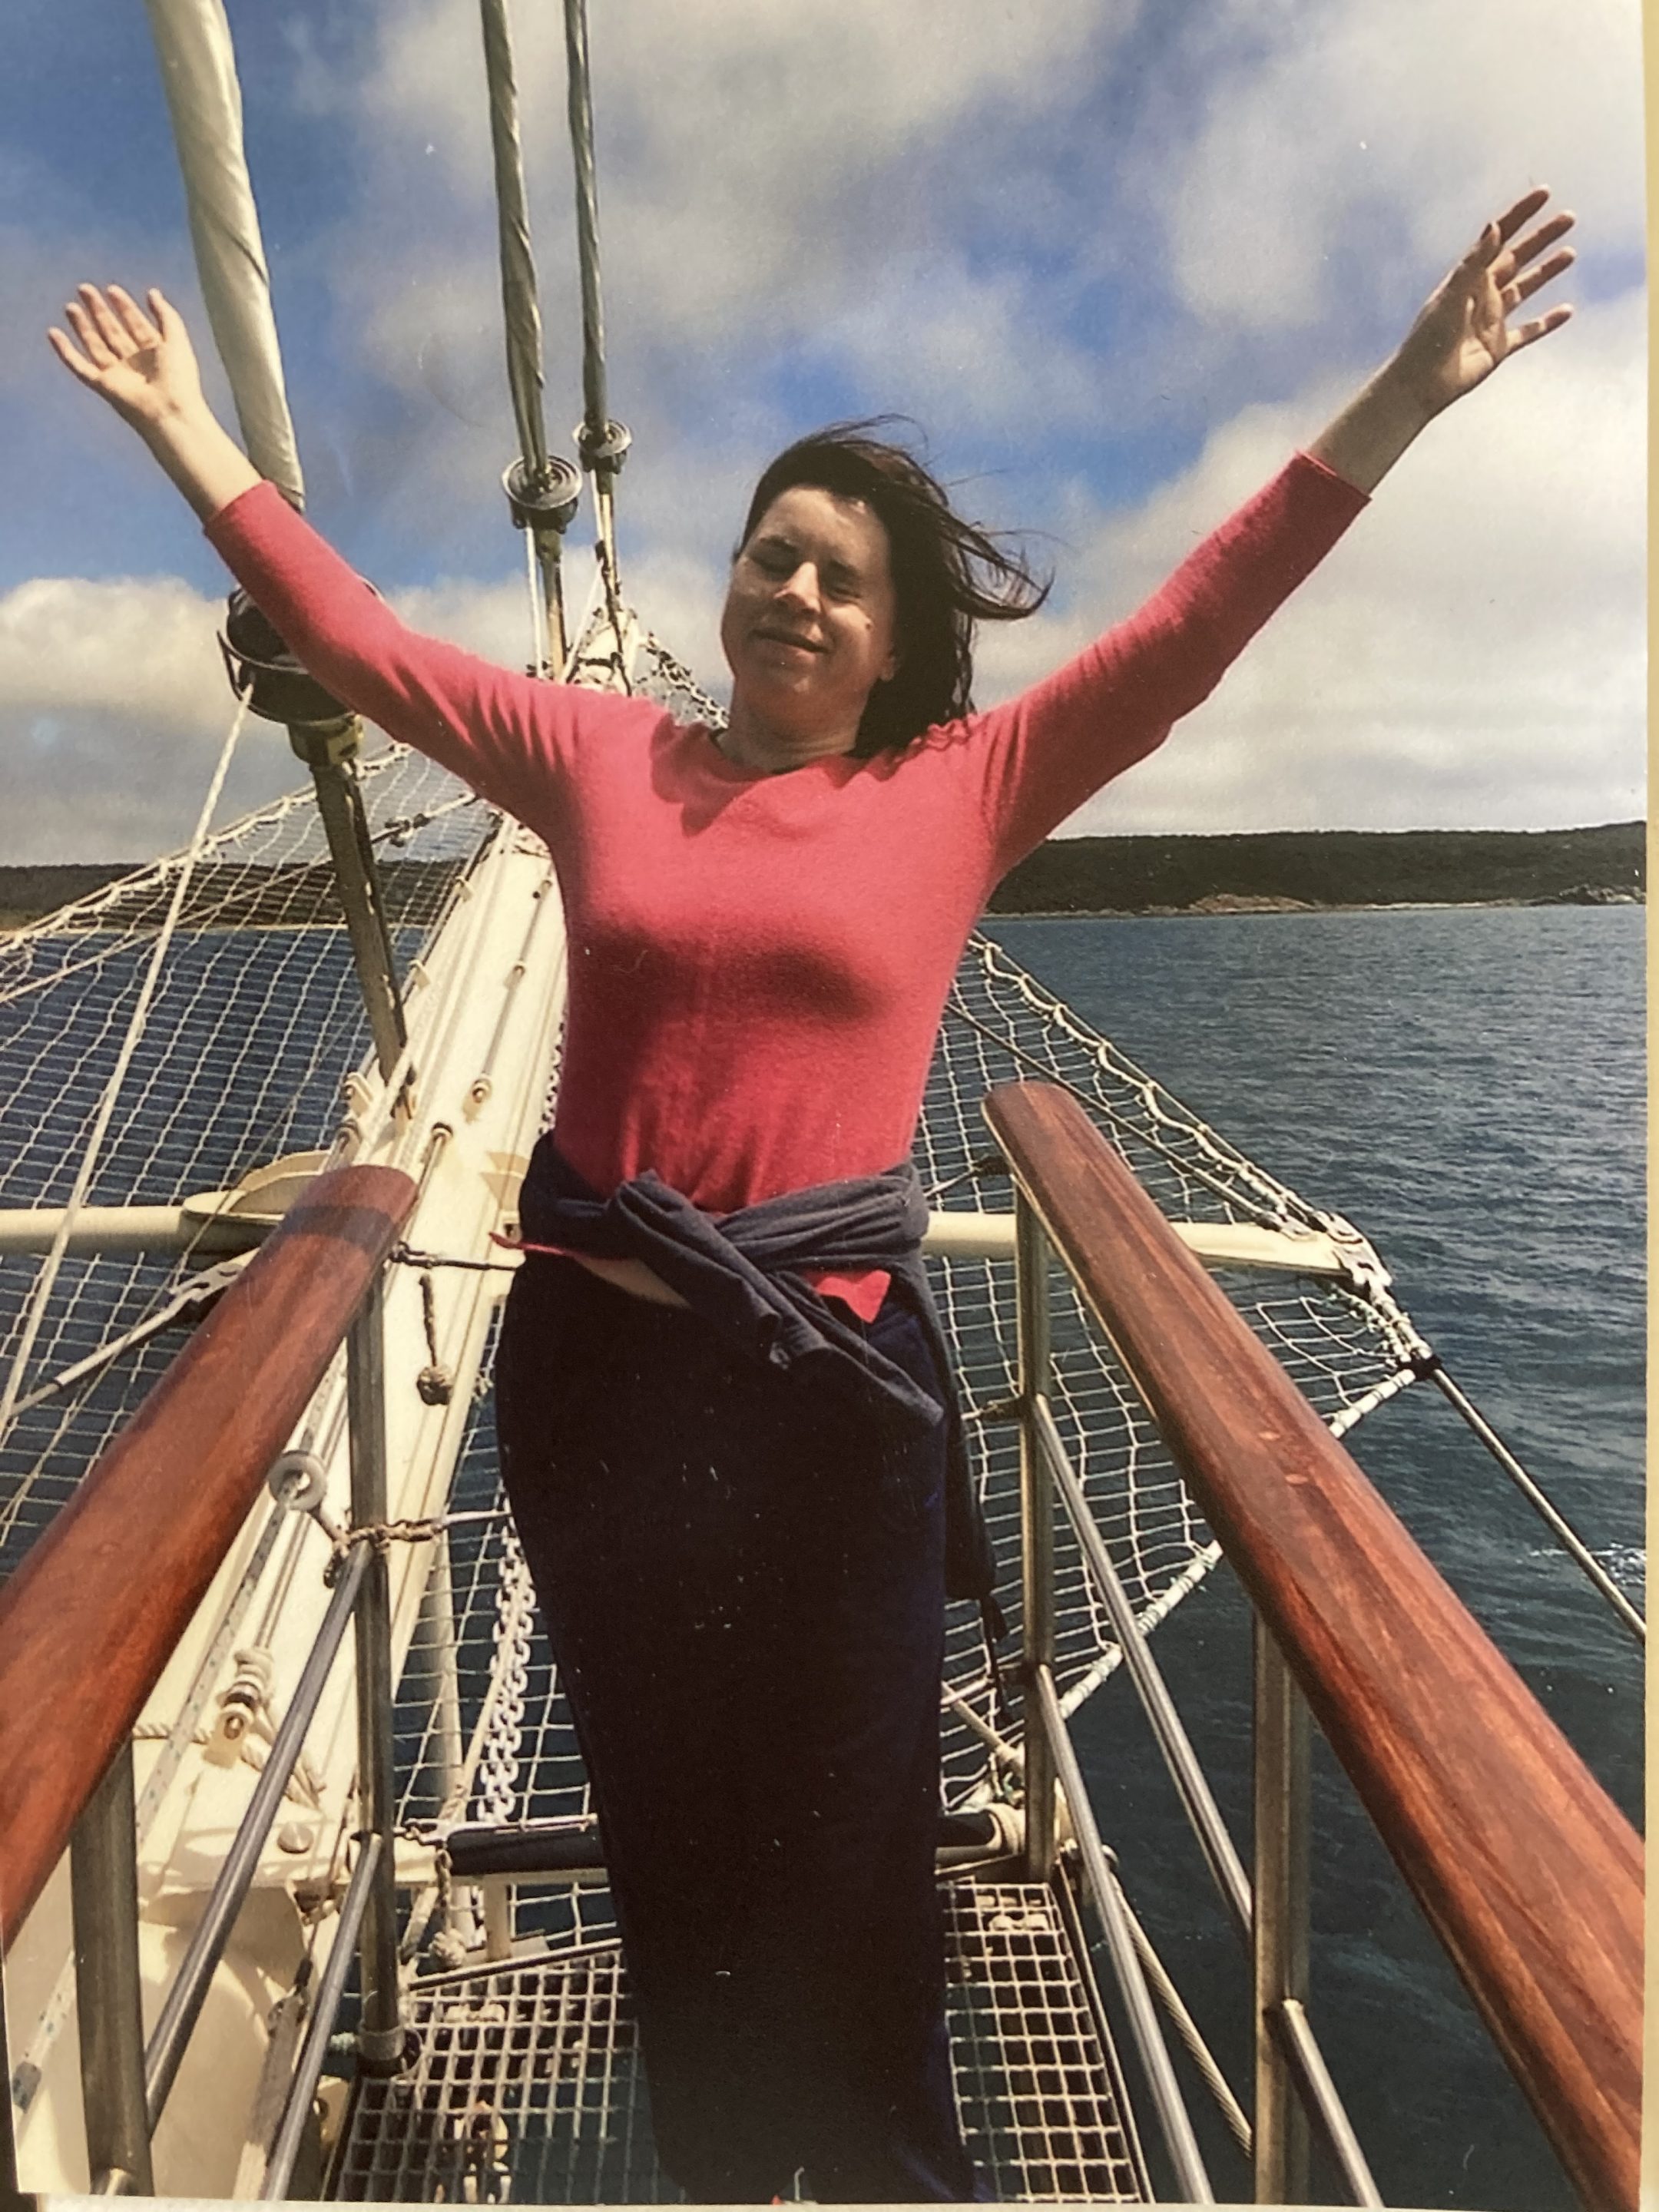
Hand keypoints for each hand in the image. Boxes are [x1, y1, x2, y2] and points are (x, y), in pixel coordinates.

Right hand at [47, 282, 258, 519]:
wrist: (170, 412)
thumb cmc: (179, 379)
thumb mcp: (176, 339)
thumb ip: (166, 315)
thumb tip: (152, 292)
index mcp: (154, 353)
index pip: (135, 324)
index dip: (124, 306)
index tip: (112, 289)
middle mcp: (134, 363)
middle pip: (112, 331)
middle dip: (99, 310)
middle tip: (85, 289)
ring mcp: (117, 374)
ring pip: (95, 345)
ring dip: (82, 326)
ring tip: (71, 306)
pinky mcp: (102, 385)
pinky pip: (79, 366)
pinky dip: (65, 351)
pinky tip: (53, 334)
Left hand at [1388, 188, 1574, 419]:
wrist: (1421, 384)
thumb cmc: (1429, 339)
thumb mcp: (1451, 296)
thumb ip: (1474, 263)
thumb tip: (1493, 226)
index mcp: (1468, 278)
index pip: (1499, 238)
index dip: (1520, 214)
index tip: (1543, 194)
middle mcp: (1481, 295)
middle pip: (1517, 258)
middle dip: (1541, 237)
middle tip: (1568, 217)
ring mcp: (1491, 321)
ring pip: (1525, 290)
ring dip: (1547, 272)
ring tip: (1570, 254)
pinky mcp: (1499, 347)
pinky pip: (1528, 332)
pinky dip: (1548, 323)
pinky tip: (1567, 311)